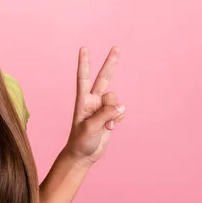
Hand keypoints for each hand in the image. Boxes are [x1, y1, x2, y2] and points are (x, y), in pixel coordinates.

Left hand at [65, 46, 125, 164]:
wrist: (84, 155)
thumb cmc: (81, 141)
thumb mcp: (90, 128)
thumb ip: (105, 115)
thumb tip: (121, 106)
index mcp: (83, 100)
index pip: (83, 78)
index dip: (84, 63)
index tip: (84, 48)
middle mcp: (92, 100)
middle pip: (103, 78)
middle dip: (110, 63)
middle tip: (116, 47)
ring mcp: (102, 107)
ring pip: (116, 99)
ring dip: (115, 113)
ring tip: (106, 126)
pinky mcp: (110, 115)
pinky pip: (121, 111)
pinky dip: (119, 118)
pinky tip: (111, 128)